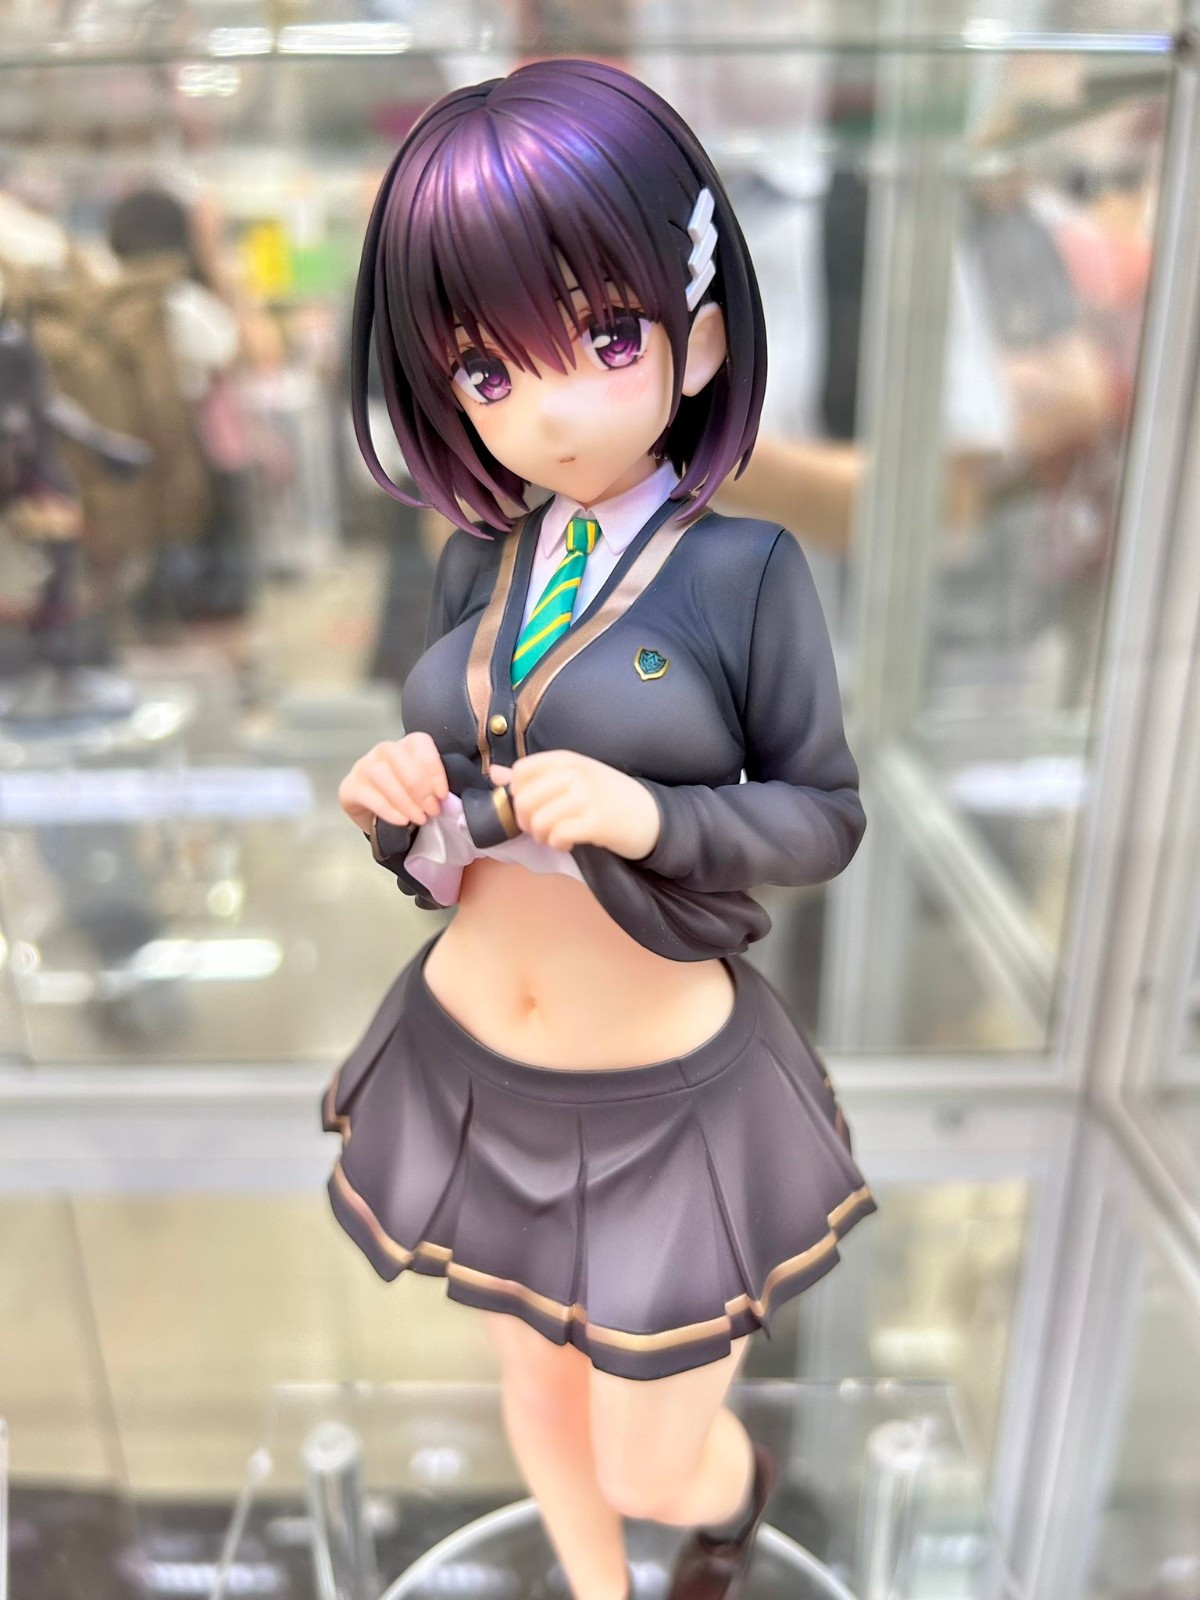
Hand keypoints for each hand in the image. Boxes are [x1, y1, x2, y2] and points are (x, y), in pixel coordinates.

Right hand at [338, 733, 448, 832]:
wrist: (374, 813)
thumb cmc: (405, 797)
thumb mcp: (423, 789)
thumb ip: (435, 790)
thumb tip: (448, 803)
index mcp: (406, 745)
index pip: (420, 744)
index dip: (434, 769)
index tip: (442, 795)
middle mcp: (384, 750)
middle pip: (401, 758)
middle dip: (421, 788)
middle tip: (432, 810)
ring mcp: (364, 766)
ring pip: (383, 775)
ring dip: (406, 800)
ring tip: (419, 818)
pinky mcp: (350, 787)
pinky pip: (369, 796)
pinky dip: (389, 810)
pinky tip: (402, 821)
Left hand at [489, 750, 660, 859]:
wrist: (654, 817)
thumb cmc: (610, 797)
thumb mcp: (573, 778)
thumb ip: (533, 776)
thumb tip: (493, 773)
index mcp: (566, 758)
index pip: (520, 772)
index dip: (518, 794)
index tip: (534, 806)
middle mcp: (575, 772)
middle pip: (523, 799)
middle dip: (526, 821)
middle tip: (543, 828)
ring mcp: (586, 796)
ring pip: (537, 820)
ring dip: (541, 836)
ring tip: (557, 836)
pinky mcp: (596, 822)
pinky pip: (557, 836)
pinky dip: (558, 844)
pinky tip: (570, 843)